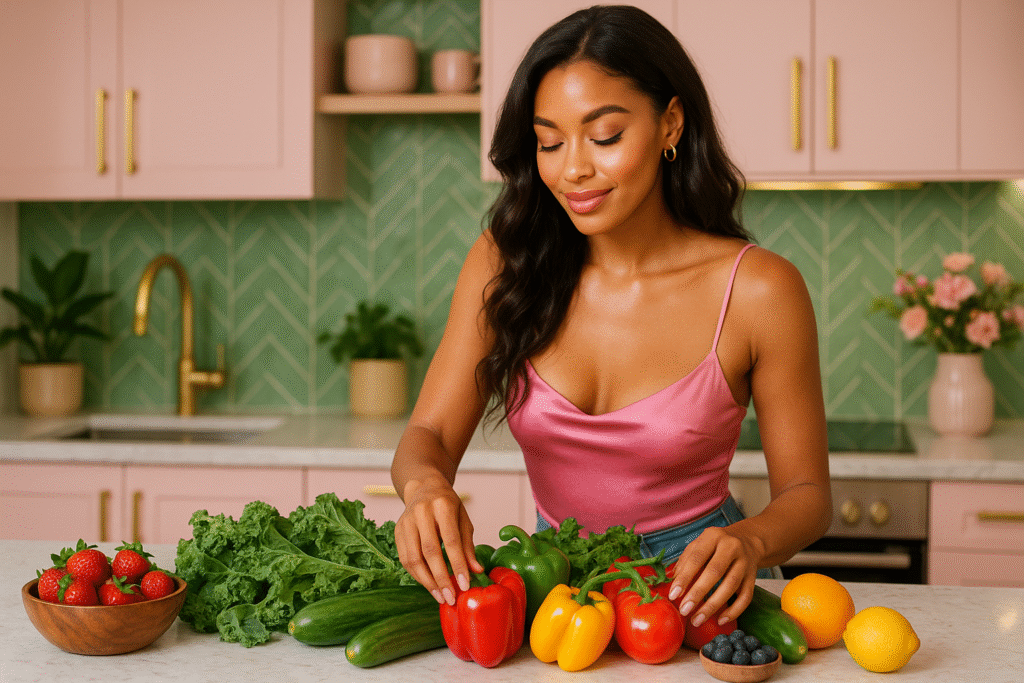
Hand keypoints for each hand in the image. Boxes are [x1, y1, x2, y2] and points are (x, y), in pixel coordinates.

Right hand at [394, 477, 483, 604]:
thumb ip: (468, 545)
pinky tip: (429, 585)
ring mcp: (406, 522)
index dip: (457, 564)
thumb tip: (476, 571)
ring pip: (413, 558)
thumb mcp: (463, 519)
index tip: (465, 584)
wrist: (424, 488)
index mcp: (442, 506)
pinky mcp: (397, 531)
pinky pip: (405, 559)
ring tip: (440, 596)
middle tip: (451, 597)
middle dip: (441, 578)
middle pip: (429, 551)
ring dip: (427, 582)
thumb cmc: (448, 505)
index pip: (450, 540)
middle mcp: (421, 512)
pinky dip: (417, 576)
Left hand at [665, 525, 762, 627]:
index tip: (673, 595)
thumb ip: (685, 561)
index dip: (684, 577)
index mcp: (713, 536)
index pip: (697, 558)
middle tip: (684, 610)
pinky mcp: (753, 576)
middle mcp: (731, 547)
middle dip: (698, 593)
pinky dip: (734, 611)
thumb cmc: (715, 546)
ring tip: (697, 620)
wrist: (747, 540)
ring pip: (731, 586)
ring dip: (713, 606)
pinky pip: (746, 596)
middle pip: (715, 572)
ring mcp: (745, 562)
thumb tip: (672, 582)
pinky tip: (720, 620)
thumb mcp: (699, 545)